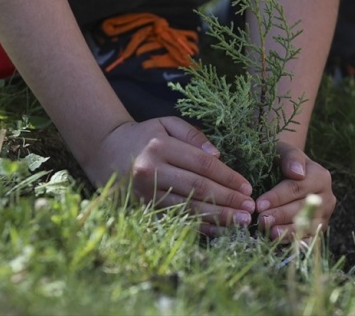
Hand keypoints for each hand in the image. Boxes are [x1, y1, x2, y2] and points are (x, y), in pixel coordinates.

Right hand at [82, 117, 255, 234]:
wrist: (104, 151)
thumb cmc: (143, 136)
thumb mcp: (166, 124)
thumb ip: (193, 135)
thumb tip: (218, 156)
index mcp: (160, 148)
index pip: (202, 165)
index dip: (227, 177)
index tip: (247, 186)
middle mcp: (150, 171)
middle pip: (198, 189)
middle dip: (228, 200)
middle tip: (250, 208)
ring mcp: (145, 194)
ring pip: (188, 208)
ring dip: (218, 217)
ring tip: (241, 222)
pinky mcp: (142, 209)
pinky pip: (176, 220)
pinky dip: (199, 227)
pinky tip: (218, 230)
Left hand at [255, 141, 335, 240]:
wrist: (289, 173)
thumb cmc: (282, 160)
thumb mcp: (284, 151)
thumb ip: (290, 157)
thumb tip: (297, 173)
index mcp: (320, 176)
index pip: (297, 188)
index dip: (277, 197)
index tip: (259, 204)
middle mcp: (326, 197)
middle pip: (302, 208)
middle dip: (280, 215)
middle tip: (261, 220)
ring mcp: (325, 215)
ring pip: (307, 226)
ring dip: (287, 231)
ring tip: (268, 233)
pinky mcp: (319, 230)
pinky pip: (310, 239)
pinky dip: (296, 242)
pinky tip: (281, 244)